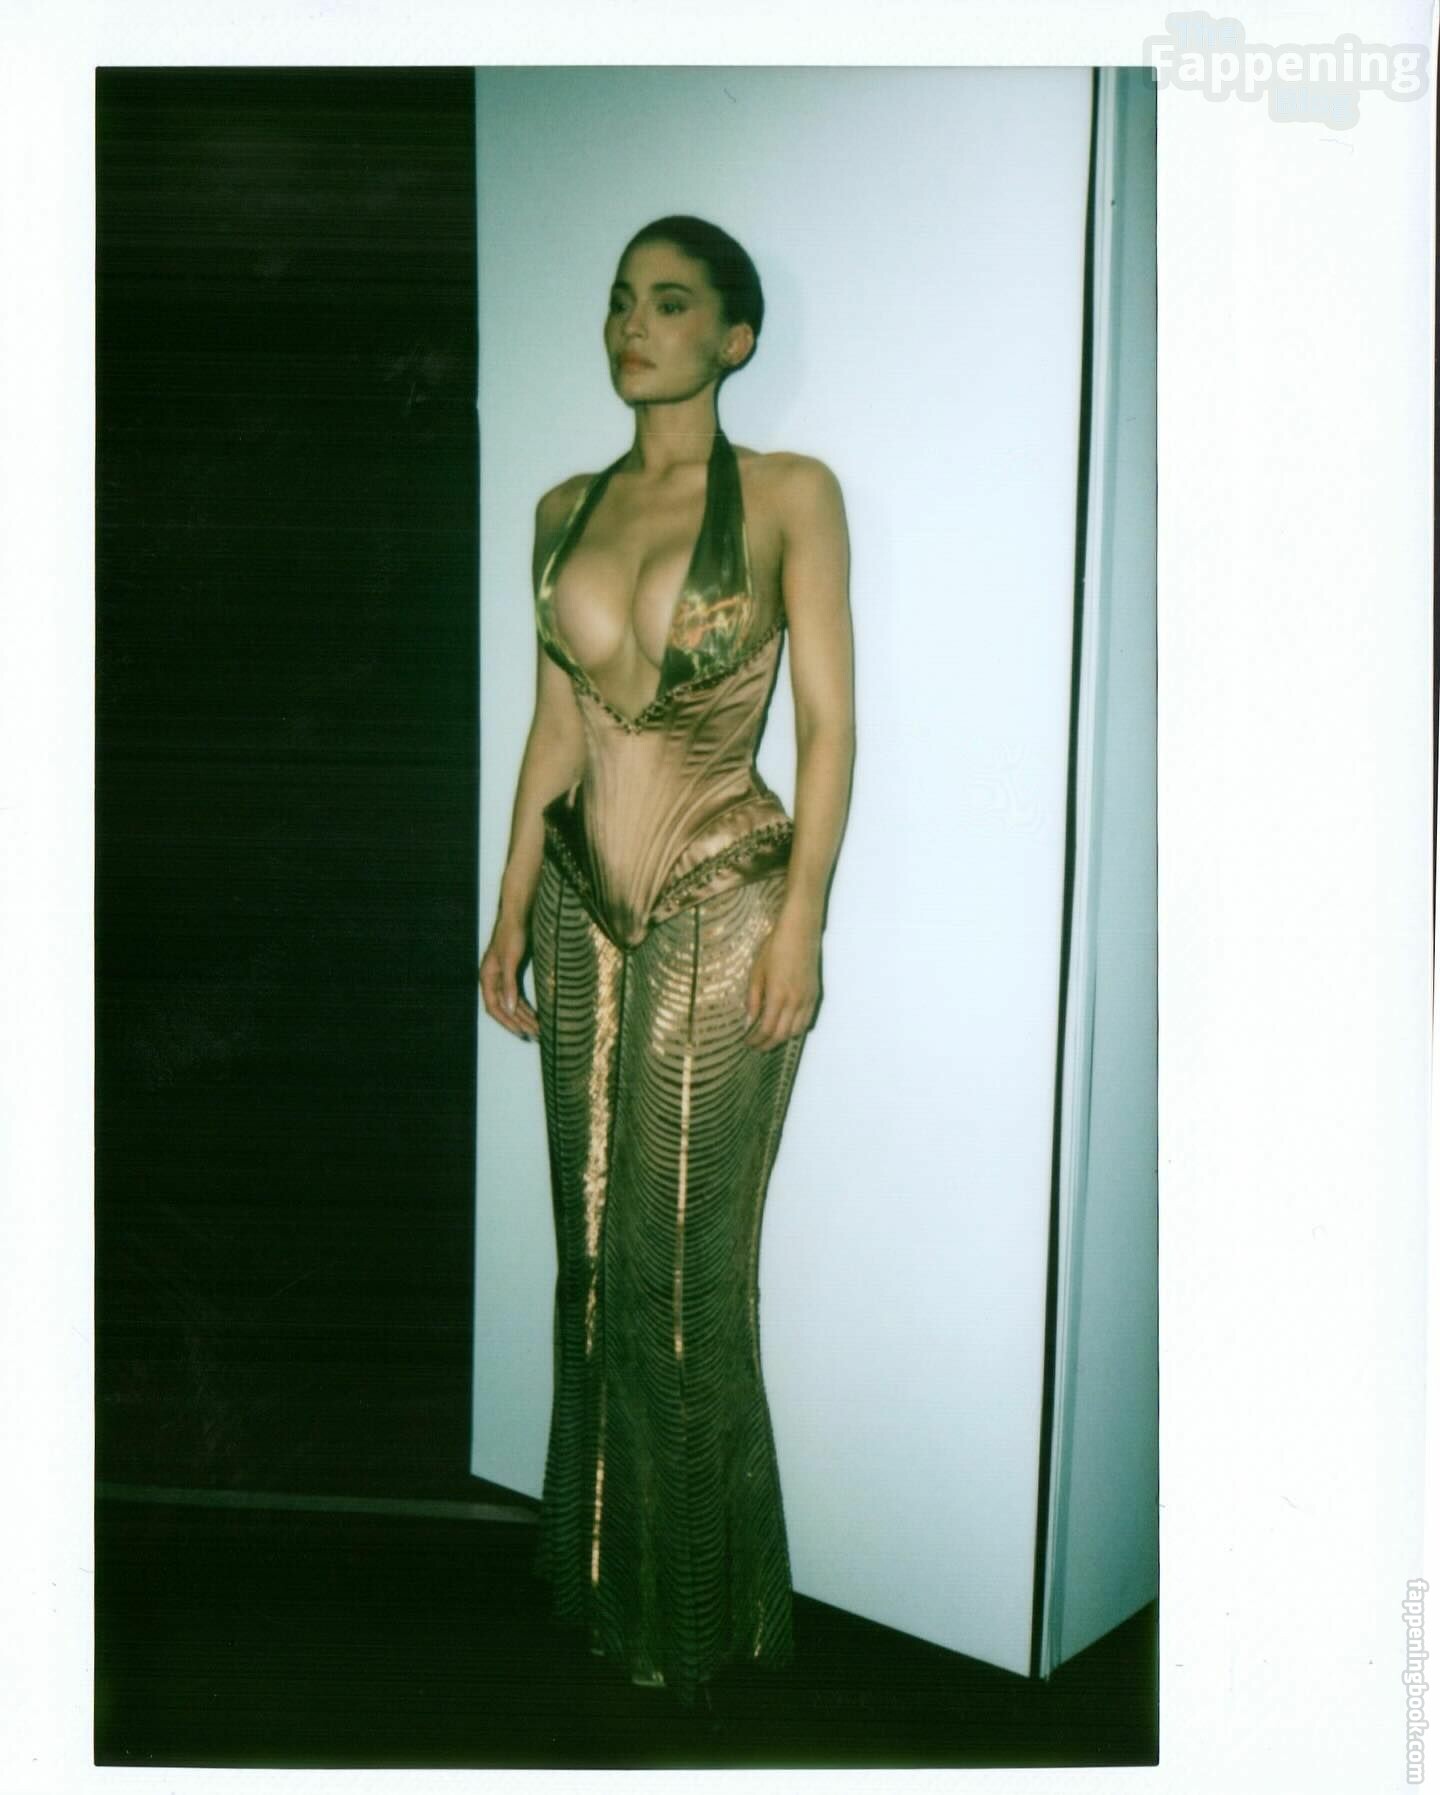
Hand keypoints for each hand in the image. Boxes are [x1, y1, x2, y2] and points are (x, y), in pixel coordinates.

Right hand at [479, 914, 540, 1041]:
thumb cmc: (511, 935)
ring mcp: (503, 977)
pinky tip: (537, 1015)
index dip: (507, 1021)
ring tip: (539, 1029)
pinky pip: (518, 995)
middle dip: (519, 1022)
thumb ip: (509, 985)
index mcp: (487, 977)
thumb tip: (508, 1008)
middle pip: (504, 1008)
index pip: (494, 1007)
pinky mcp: (513, 973)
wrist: (518, 916)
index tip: (521, 1032)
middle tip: (535, 1034)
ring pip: (512, 1003)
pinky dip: (527, 1006)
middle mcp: (493, 980)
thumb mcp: (510, 961)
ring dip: (524, 1016)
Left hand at [744, 910, 820, 1049]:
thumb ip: (752, 999)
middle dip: (767, 1044)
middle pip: (782, 1034)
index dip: (756, 1040)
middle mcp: (796, 1001)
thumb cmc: (774, 948)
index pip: (767, 1029)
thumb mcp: (756, 972)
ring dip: (782, 1039)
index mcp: (778, 996)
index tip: (747, 1042)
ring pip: (796, 1031)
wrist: (800, 932)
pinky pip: (807, 1021)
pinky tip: (786, 1028)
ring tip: (769, 1039)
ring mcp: (808, 999)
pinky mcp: (815, 995)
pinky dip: (796, 1030)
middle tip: (756, 1046)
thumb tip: (748, 1022)